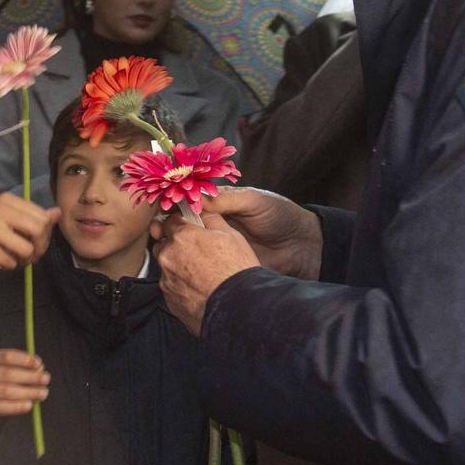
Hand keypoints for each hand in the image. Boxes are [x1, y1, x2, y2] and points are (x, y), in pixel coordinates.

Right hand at [0, 195, 58, 269]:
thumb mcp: (0, 214)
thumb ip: (28, 215)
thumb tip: (57, 213)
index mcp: (6, 200)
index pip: (42, 216)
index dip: (45, 233)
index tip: (36, 242)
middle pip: (39, 230)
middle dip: (40, 247)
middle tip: (31, 255)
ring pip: (27, 249)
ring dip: (25, 260)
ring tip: (15, 259)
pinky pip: (10, 262)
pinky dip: (10, 266)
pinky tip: (1, 261)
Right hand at [0, 349, 49, 419]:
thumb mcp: (2, 370)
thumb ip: (20, 369)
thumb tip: (40, 370)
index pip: (6, 356)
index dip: (24, 360)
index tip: (39, 364)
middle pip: (7, 374)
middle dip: (30, 377)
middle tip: (46, 380)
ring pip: (5, 391)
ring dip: (27, 392)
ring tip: (42, 393)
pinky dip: (16, 406)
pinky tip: (29, 405)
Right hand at [155, 187, 321, 280]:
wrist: (303, 248)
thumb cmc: (281, 217)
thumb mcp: (254, 201)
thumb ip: (227, 198)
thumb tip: (196, 197)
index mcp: (220, 205)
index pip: (189, 203)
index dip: (174, 206)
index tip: (161, 211)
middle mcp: (214, 226)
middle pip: (183, 227)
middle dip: (169, 228)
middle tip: (160, 232)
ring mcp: (217, 248)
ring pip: (188, 248)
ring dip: (176, 248)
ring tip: (165, 248)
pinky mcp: (223, 266)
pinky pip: (202, 266)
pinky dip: (188, 266)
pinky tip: (180, 267)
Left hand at [155, 210, 261, 335]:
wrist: (238, 308)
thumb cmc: (237, 270)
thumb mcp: (231, 235)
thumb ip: (211, 219)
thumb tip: (201, 212)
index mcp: (182, 236)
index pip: (169, 221)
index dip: (180, 224)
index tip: (190, 230)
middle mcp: (168, 256)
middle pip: (164, 244)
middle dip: (176, 245)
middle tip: (197, 253)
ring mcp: (166, 280)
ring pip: (167, 267)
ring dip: (178, 266)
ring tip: (201, 274)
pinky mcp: (169, 300)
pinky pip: (171, 287)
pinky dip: (181, 286)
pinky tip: (199, 289)